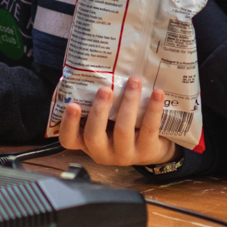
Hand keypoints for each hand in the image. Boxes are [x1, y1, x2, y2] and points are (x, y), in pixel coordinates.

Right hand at [57, 78, 174, 165]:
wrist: (150, 149)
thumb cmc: (120, 128)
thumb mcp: (105, 121)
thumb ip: (97, 105)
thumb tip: (96, 71)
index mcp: (86, 142)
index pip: (68, 139)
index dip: (69, 124)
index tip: (72, 105)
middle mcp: (102, 152)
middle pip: (94, 136)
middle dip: (99, 111)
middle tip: (105, 89)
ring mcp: (124, 155)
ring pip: (123, 130)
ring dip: (128, 102)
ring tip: (134, 81)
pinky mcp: (147, 151)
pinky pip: (149, 128)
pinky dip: (153, 109)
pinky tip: (157, 93)